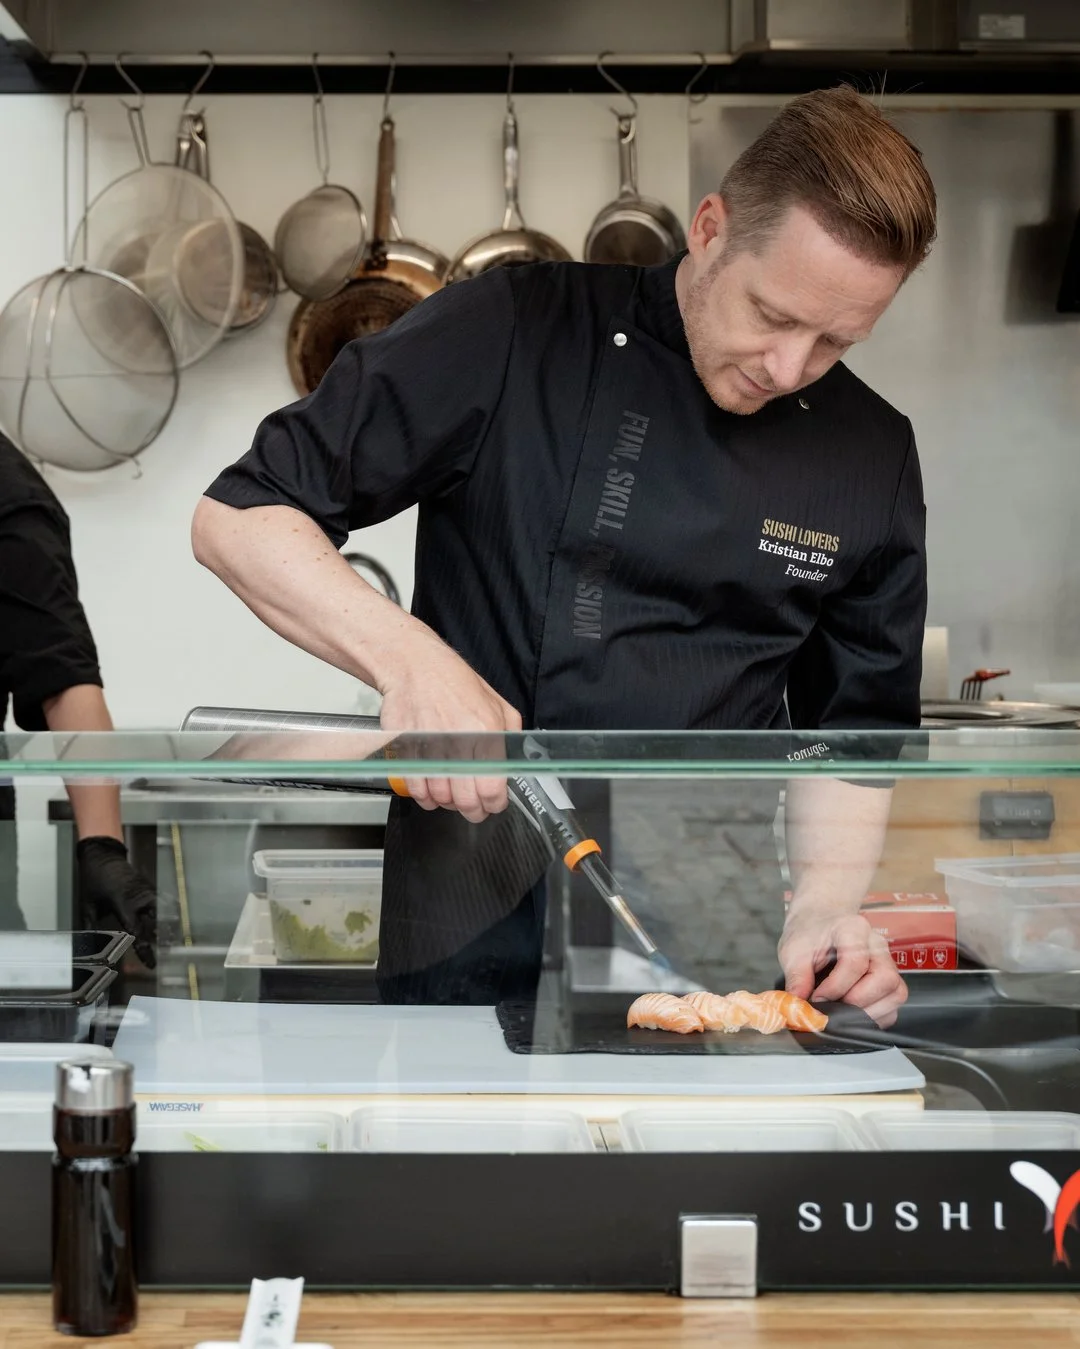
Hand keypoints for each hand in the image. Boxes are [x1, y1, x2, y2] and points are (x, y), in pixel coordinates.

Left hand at [77, 837, 157, 968]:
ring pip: (163, 912)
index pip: (137, 930)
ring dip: (166, 926)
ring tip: (170, 940)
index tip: (150, 962)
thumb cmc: (94, 878)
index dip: (144, 948)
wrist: (102, 854)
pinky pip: (162, 902)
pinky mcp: (150, 887)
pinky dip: (167, 913)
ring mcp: (147, 890)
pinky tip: (170, 923)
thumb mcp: (87, 903)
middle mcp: (140, 897)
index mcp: (124, 903)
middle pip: (156, 922)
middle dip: (162, 938)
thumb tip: (87, 944)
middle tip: (165, 952)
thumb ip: (90, 925)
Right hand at [377, 630, 521, 823]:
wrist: (415, 668)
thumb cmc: (455, 683)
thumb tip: (512, 762)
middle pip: (466, 801)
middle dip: (473, 810)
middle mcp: (458, 744)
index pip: (492, 789)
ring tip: (452, 792)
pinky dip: (425, 796)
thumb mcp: (497, 703)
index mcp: (485, 732)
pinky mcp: (407, 752)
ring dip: (448, 802)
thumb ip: (510, 734)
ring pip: (440, 799)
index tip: (493, 803)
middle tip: (474, 807)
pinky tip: (433, 787)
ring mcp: (430, 749)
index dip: (494, 804)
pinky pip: (417, 790)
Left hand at [778, 904, 906, 1027]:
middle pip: (885, 978)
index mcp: (853, 928)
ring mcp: (888, 962)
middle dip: (857, 1001)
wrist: (818, 926)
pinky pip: (894, 1006)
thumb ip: (797, 977)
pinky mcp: (891, 981)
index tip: (817, 998)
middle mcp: (877, 945)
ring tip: (841, 1012)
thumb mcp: (793, 950)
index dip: (835, 987)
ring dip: (868, 1012)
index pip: (855, 962)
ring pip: (896, 994)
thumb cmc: (809, 936)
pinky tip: (852, 1015)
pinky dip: (875, 1017)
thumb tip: (799, 1009)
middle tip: (833, 1008)